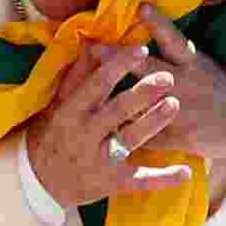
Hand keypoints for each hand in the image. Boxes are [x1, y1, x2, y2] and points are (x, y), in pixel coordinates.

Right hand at [26, 44, 191, 208]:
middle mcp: (84, 135)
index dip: (119, 65)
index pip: (97, 84)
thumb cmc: (52, 135)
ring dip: (153, 122)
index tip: (141, 50)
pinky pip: (140, 180)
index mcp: (70, 111)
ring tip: (174, 105)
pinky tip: (185, 172)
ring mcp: (99, 160)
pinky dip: (162, 178)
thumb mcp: (58, 105)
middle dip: (142, 92)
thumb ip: (78, 76)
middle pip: (117, 110)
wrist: (40, 183)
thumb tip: (92, 42)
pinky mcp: (111, 182)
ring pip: (130, 138)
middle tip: (167, 77)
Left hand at [100, 4, 225, 172]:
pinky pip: (150, 136)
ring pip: (145, 104)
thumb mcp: (202, 62)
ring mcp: (182, 111)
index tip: (141, 6)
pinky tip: (102, 134)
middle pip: (149, 68)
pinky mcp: (181, 137)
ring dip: (116, 99)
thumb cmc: (218, 85)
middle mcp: (186, 83)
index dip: (158, 23)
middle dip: (120, 59)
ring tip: (89, 96)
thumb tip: (141, 18)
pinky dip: (128, 135)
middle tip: (93, 47)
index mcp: (193, 62)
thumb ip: (173, 49)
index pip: (174, 39)